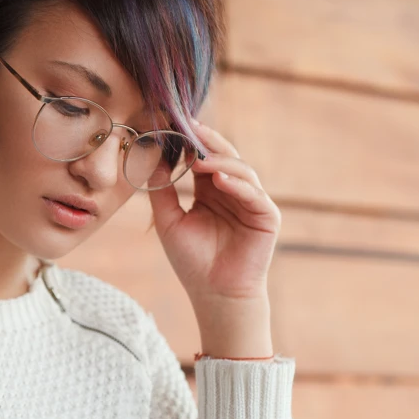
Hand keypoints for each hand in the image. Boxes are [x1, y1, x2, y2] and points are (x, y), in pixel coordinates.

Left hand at [147, 120, 278, 356]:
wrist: (214, 294)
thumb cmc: (192, 260)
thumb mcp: (169, 221)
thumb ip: (161, 191)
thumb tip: (152, 161)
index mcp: (210, 190)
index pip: (203, 158)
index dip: (190, 141)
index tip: (171, 124)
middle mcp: (233, 190)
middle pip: (223, 156)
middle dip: (206, 142)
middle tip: (188, 126)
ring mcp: (252, 201)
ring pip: (240, 169)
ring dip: (220, 161)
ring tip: (198, 158)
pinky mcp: (266, 215)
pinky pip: (253, 193)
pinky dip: (236, 183)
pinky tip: (218, 179)